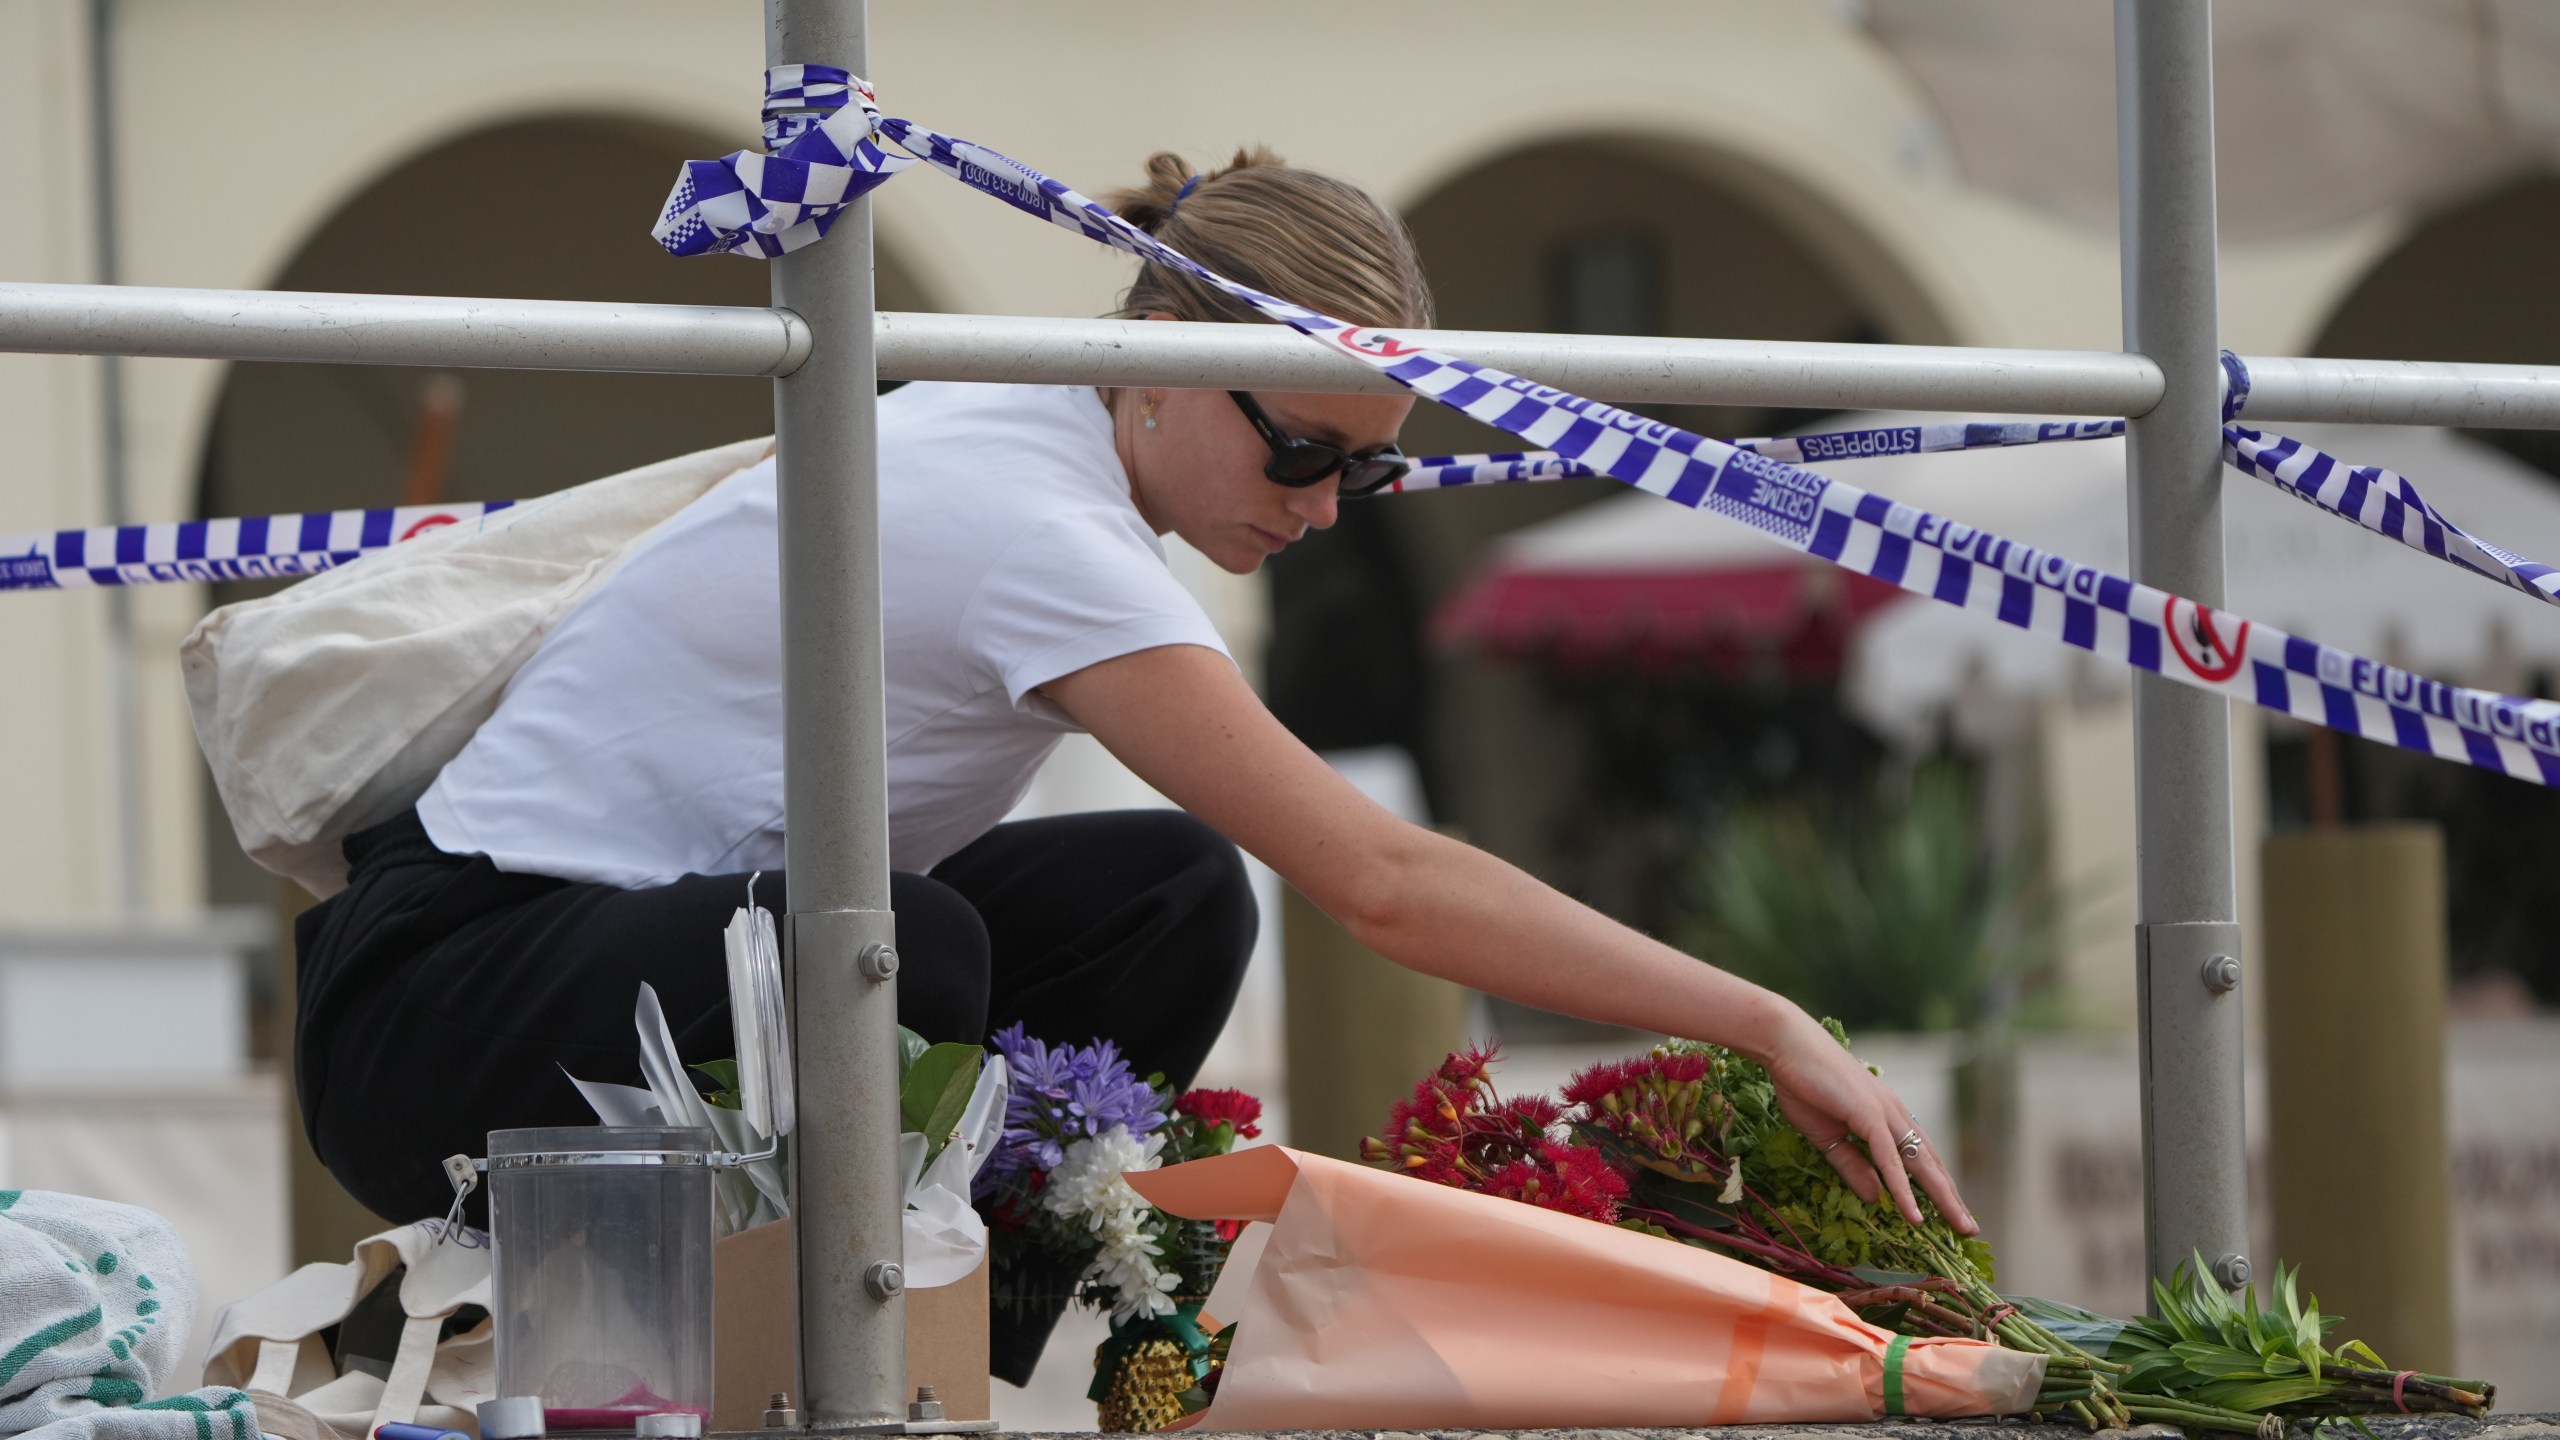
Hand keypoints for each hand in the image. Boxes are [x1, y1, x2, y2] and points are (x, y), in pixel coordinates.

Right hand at [1760, 1011, 1977, 1234]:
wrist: (1787, 1046)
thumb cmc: (1804, 1085)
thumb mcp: (1828, 1138)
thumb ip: (1853, 1167)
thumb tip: (1876, 1198)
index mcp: (1886, 1117)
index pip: (1920, 1158)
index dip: (1937, 1186)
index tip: (1951, 1213)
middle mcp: (1894, 1114)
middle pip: (1931, 1164)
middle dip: (1951, 1198)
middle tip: (1970, 1230)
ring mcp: (1884, 1113)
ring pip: (1920, 1164)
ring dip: (1942, 1198)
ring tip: (1959, 1227)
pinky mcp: (1868, 1115)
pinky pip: (1889, 1159)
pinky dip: (1902, 1189)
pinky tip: (1913, 1214)